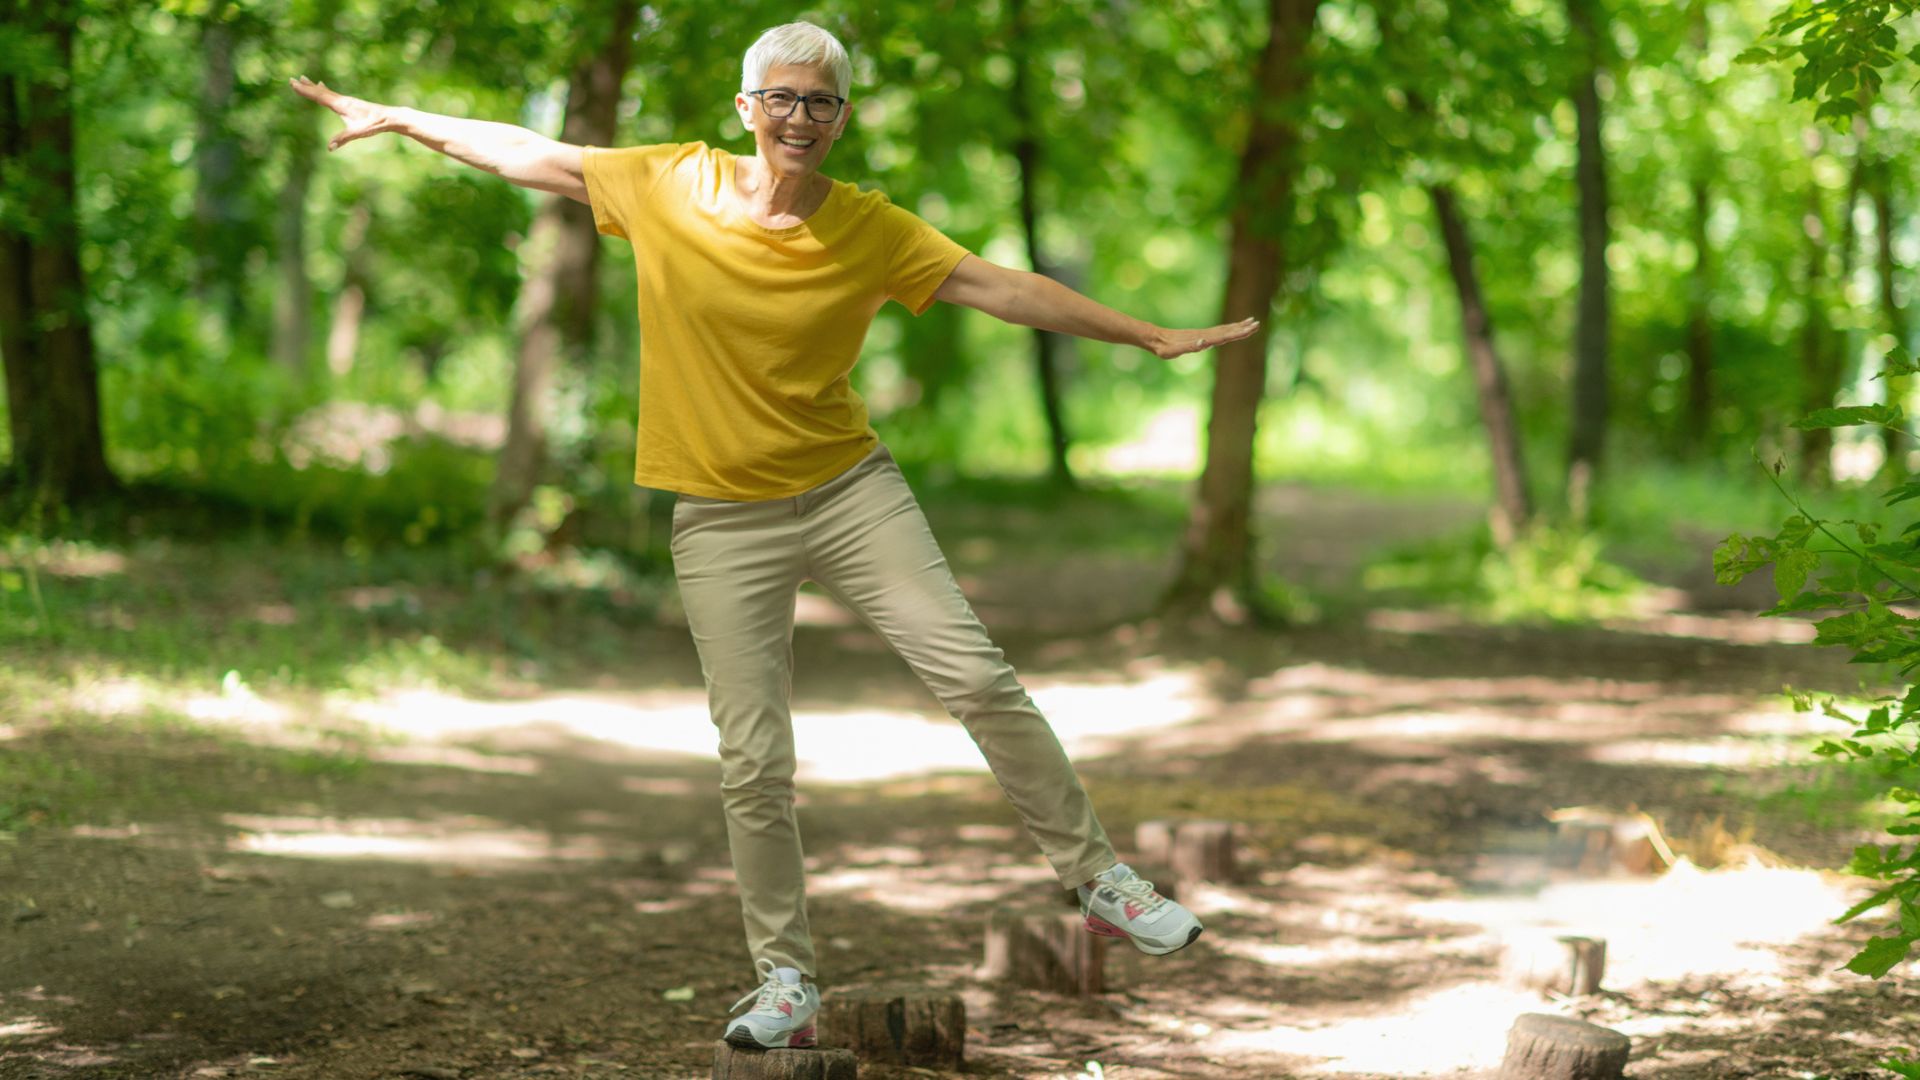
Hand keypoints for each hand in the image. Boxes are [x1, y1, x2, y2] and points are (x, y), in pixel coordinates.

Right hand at [288, 76, 404, 150]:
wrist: (389, 117)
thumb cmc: (373, 124)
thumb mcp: (357, 133)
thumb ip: (343, 139)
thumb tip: (329, 147)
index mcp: (340, 105)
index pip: (319, 96)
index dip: (305, 91)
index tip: (293, 84)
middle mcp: (342, 100)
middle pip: (320, 91)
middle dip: (306, 86)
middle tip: (292, 79)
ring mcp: (346, 100)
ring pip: (325, 91)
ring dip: (313, 86)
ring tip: (304, 79)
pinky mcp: (350, 102)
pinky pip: (332, 93)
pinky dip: (324, 89)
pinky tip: (322, 86)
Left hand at [1148, 318, 1260, 359]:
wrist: (1155, 339)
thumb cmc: (1164, 348)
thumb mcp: (1175, 351)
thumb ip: (1189, 347)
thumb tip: (1204, 341)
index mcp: (1203, 339)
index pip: (1225, 335)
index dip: (1238, 333)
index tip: (1250, 328)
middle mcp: (1205, 335)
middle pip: (1228, 331)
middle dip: (1242, 328)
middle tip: (1257, 324)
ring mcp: (1203, 335)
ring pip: (1224, 330)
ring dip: (1238, 327)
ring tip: (1252, 322)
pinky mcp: (1199, 336)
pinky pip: (1218, 332)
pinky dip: (1228, 329)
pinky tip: (1233, 329)